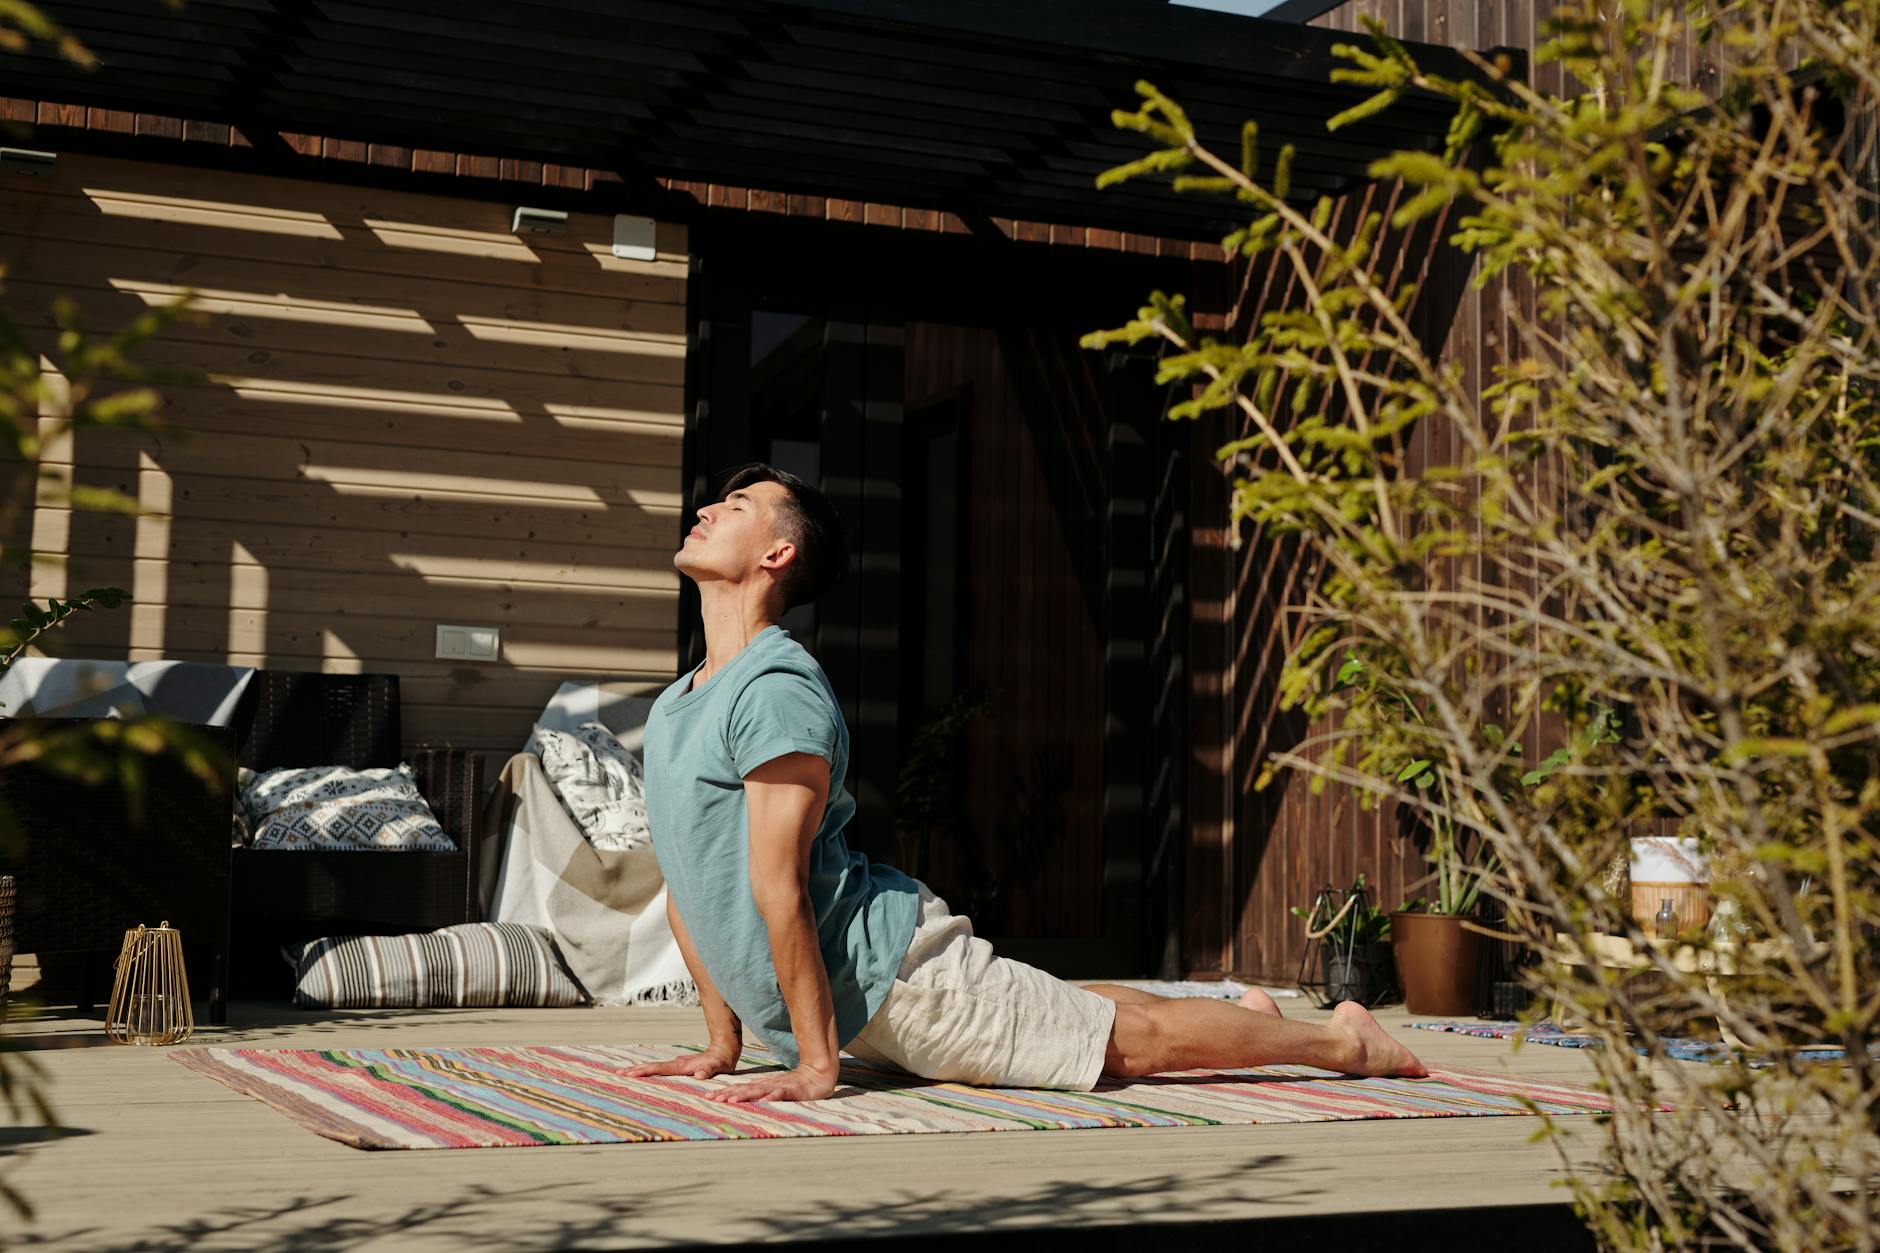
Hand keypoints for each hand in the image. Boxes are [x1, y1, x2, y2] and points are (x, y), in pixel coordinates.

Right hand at [621, 1046, 738, 1082]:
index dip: (645, 1071)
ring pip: (655, 1068)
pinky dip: (649, 1072)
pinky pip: (661, 1070)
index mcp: (681, 1065)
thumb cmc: (722, 1061)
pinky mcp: (679, 1067)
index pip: (659, 1068)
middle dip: (635, 1070)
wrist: (725, 1049)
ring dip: (640, 1070)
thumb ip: (709, 1070)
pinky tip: (643, 1075)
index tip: (630, 1074)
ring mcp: (677, 1065)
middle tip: (618, 1073)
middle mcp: (676, 1064)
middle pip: (652, 1067)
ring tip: (625, 1073)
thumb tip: (700, 1076)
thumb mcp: (718, 1066)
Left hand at [704, 1064, 838, 1103]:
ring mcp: (781, 1086)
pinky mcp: (794, 1090)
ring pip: (760, 1091)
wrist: (818, 1074)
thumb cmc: (795, 1084)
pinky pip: (783, 1093)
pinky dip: (773, 1096)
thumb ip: (760, 1092)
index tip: (709, 1097)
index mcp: (763, 1085)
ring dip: (744, 1095)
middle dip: (728, 1094)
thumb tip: (740, 1096)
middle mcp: (769, 1085)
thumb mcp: (774, 1088)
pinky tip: (765, 1100)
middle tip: (713, 1099)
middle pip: (746, 1089)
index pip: (741, 1088)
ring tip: (731, 1100)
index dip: (725, 1092)